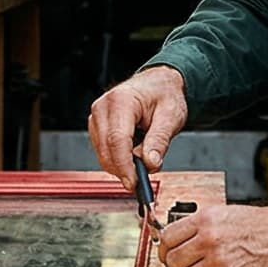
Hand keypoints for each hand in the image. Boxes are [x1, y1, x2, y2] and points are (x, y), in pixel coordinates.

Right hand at [88, 65, 187, 195]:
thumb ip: (159, 140)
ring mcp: (96, 117)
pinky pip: (103, 151)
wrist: (157, 83)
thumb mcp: (171, 116)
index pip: (117, 140)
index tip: (135, 182)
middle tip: (143, 179)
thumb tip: (150, 164)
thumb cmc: (164, 94)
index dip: (125, 165)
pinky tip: (133, 154)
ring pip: (102, 154)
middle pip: (106, 149)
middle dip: (123, 169)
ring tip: (144, 157)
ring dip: (121, 165)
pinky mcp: (96, 126)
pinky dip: (117, 159)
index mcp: (121, 100)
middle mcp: (103, 108)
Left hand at [159, 205, 267, 266]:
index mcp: (206, 220)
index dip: (164, 249)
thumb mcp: (228, 214)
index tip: (167, 254)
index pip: (167, 237)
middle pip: (172, 260)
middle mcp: (209, 241)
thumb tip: (183, 241)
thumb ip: (203, 227)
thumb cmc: (266, 226)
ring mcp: (219, 263)